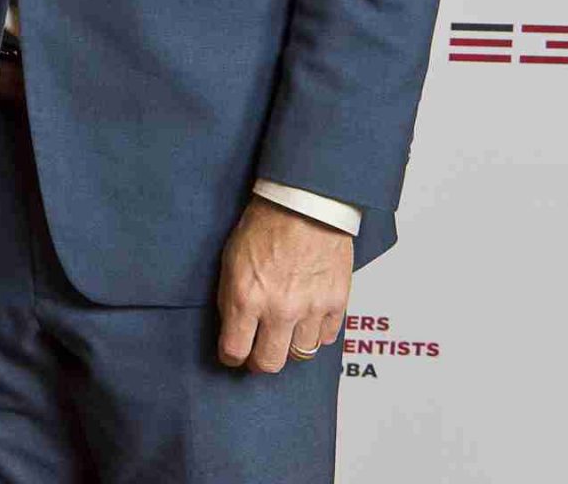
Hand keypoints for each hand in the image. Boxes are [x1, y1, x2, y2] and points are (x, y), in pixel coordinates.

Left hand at [215, 197, 353, 373]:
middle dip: (259, 362)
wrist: (304, 204)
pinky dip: (316, 333)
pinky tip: (307, 321)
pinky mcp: (336, 303)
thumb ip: (231, 298)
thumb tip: (232, 328)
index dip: (230, 357)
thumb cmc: (265, 224)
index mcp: (247, 297)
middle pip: (269, 363)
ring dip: (290, 347)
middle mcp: (279, 309)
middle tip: (257, 353)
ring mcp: (311, 309)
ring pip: (301, 354)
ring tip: (284, 334)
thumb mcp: (231, 260)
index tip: (232, 354)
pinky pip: (327, 338)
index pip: (234, 351)